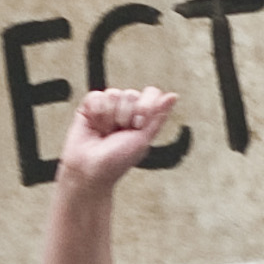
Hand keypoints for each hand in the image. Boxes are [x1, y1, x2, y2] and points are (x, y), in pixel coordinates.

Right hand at [59, 85, 173, 200]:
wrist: (90, 170)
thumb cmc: (117, 160)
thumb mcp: (144, 139)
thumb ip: (158, 116)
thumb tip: (174, 96)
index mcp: (143, 115)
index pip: (151, 93)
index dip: (145, 106)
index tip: (139, 125)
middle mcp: (126, 108)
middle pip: (131, 94)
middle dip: (126, 116)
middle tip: (119, 133)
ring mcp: (108, 105)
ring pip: (113, 94)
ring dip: (109, 118)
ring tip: (105, 132)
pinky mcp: (90, 105)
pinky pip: (97, 96)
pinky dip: (96, 113)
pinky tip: (95, 126)